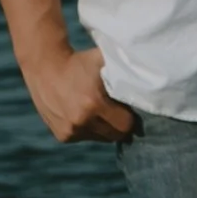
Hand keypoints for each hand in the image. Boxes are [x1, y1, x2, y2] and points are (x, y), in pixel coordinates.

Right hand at [22, 43, 137, 142]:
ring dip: (104, 127)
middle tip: (116, 109)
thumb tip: (151, 71)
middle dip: (119, 124)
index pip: (126, 125)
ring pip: (101, 138)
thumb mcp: (103, 59)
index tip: (128, 107)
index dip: (130, 117)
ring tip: (98, 109)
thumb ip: (126, 67)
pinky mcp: (62, 136)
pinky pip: (85, 137)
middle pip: (115, 135)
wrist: (44, 66)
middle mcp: (81, 121)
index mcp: (94, 104)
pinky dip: (88, 128)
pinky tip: (82, 112)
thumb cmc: (79, 61)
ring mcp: (70, 131)